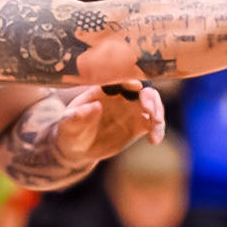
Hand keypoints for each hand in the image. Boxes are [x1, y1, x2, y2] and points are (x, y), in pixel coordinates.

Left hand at [51, 82, 166, 164]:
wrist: (76, 148)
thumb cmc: (70, 131)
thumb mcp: (69, 124)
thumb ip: (79, 116)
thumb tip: (94, 106)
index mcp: (103, 87)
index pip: (119, 77)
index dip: (129, 79)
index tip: (136, 86)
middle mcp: (121, 94)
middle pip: (141, 88)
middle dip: (148, 96)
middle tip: (149, 110)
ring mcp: (131, 109)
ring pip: (152, 103)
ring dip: (158, 111)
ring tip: (155, 124)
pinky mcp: (138, 125)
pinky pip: (153, 123)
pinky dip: (157, 129)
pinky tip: (153, 140)